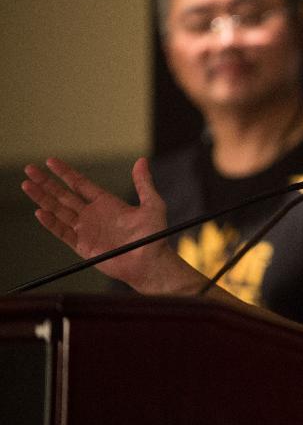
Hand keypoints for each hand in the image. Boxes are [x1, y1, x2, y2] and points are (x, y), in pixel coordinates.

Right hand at [22, 157, 168, 287]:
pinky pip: (63, 232)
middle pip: (63, 195)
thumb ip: (144, 184)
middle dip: (46, 182)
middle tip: (29, 169)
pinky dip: (51, 223)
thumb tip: (141, 160)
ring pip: (58, 211)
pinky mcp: (82, 246)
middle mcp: (92, 214)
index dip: (65, 172)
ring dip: (42, 199)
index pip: (80, 183)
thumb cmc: (154, 236)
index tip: (50, 161)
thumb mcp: (152, 205)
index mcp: (106, 203)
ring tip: (27, 185)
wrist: (149, 263)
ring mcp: (86, 230)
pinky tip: (40, 212)